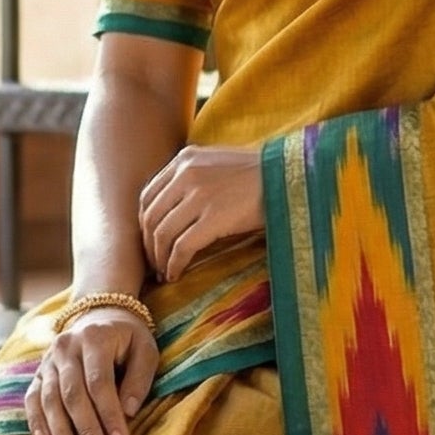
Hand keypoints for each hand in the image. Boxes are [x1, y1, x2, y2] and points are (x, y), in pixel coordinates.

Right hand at [25, 308, 158, 434]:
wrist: (98, 314)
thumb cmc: (127, 338)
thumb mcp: (145, 350)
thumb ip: (140, 379)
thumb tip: (129, 411)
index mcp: (94, 338)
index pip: (99, 382)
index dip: (109, 413)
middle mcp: (66, 347)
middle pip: (73, 393)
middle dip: (85, 427)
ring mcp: (48, 359)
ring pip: (50, 398)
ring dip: (60, 430)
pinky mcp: (39, 371)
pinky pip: (32, 397)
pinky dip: (36, 419)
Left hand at [138, 144, 263, 281]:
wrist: (289, 177)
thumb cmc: (259, 174)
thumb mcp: (217, 163)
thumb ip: (192, 177)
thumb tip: (172, 208)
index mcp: (184, 159)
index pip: (148, 196)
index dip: (144, 225)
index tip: (150, 242)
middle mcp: (186, 173)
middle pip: (151, 217)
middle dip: (148, 246)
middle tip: (154, 264)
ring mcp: (199, 195)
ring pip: (162, 234)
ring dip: (159, 259)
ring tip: (164, 273)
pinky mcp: (214, 217)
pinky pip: (182, 247)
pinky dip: (174, 264)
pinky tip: (176, 274)